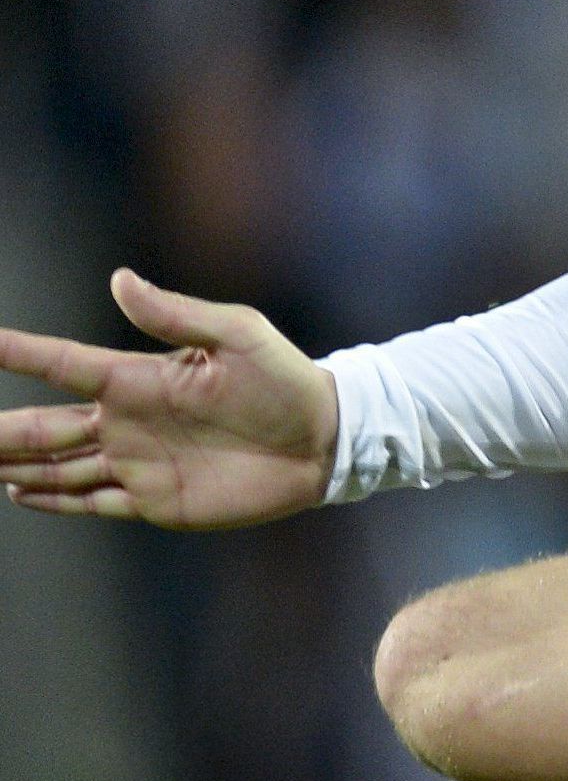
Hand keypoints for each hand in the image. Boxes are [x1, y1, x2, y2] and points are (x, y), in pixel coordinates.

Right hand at [0, 269, 337, 526]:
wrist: (324, 440)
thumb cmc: (286, 379)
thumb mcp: (237, 334)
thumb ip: (175, 314)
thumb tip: (118, 279)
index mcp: (140, 378)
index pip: (62, 364)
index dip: (18, 353)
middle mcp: (127, 420)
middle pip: (43, 425)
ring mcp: (136, 462)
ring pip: (56, 466)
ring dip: (15, 465)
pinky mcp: (154, 500)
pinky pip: (91, 501)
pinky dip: (54, 499)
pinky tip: (20, 493)